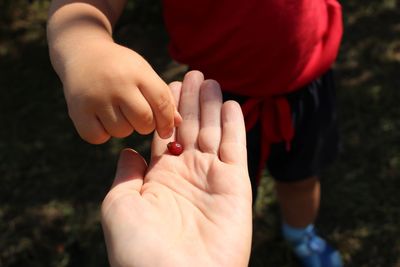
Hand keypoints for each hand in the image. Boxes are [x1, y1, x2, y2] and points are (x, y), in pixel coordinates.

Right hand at [60, 39, 179, 143]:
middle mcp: (117, 84)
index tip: (166, 130)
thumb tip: (177, 123)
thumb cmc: (122, 68)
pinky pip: (98, 137)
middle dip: (146, 126)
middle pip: (144, 121)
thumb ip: (163, 98)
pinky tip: (102, 119)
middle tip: (139, 118)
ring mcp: (96, 97)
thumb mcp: (145, 74)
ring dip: (123, 128)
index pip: (162, 103)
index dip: (167, 121)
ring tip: (117, 112)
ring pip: (121, 131)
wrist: (83, 54)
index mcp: (138, 73)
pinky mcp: (77, 110)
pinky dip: (102, 134)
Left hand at [101, 71, 252, 266]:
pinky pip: (236, 148)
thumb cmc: (140, 250)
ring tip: (210, 80)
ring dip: (212, 106)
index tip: (169, 85)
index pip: (164, 135)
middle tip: (194, 74)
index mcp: (159, 178)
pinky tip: (231, 104)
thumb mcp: (119, 207)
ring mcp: (212, 178)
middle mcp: (186, 175)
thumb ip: (125, 174)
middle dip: (191, 101)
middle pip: (189, 128)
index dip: (167, 110)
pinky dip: (234, 125)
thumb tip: (128, 150)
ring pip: (213, 132)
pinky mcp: (236, 185)